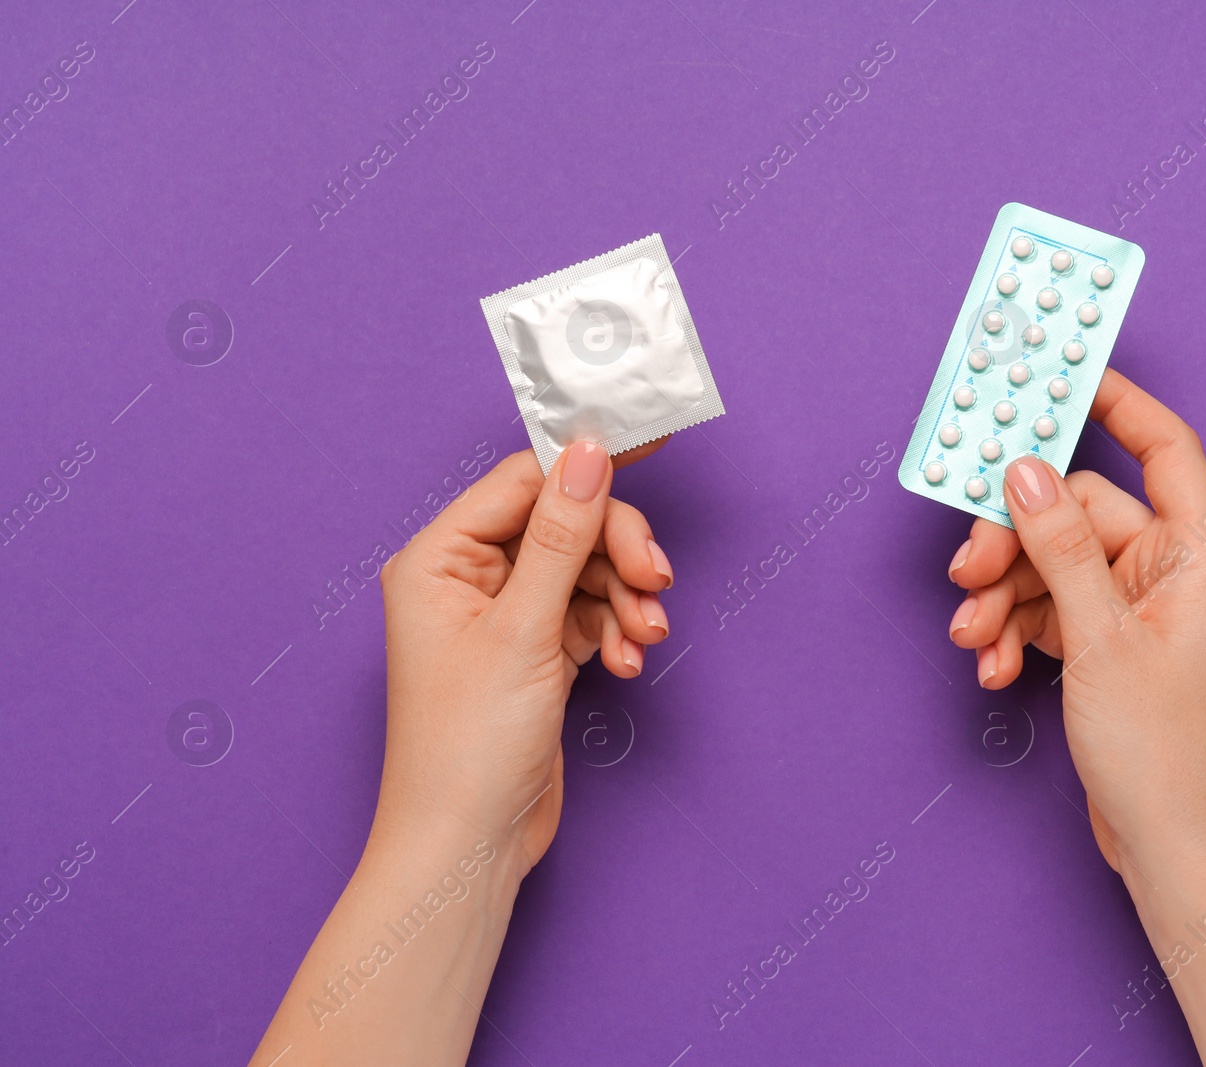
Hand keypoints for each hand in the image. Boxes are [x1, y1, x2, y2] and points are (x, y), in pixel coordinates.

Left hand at [371, 441, 673, 877]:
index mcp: (439, 558)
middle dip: (617, 551)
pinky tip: (628, 664)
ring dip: (625, 598)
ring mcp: (502, 618)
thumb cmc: (467, 747)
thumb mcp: (524, 630)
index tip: (652, 452)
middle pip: (564, 525)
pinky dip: (616, 631)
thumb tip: (589, 454)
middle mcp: (466, 579)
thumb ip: (563, 537)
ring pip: (586, 571)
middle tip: (656, 583)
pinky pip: (589, 614)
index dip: (587, 471)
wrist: (468, 848)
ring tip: (646, 638)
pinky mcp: (534, 654)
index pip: (523, 483)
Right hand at [947, 369, 1205, 876]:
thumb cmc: (1165, 752)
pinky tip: (993, 667)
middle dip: (1013, 542)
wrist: (1174, 848)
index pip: (1162, 447)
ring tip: (972, 638)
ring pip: (1052, 565)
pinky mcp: (1107, 647)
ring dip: (1003, 596)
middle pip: (1077, 514)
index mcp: (1196, 554)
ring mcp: (1136, 612)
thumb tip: (1023, 473)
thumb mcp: (1099, 639)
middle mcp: (1169, 572)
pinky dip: (1015, 632)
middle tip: (966, 570)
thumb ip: (1058, 548)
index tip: (1057, 378)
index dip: (1116, 403)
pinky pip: (1050, 611)